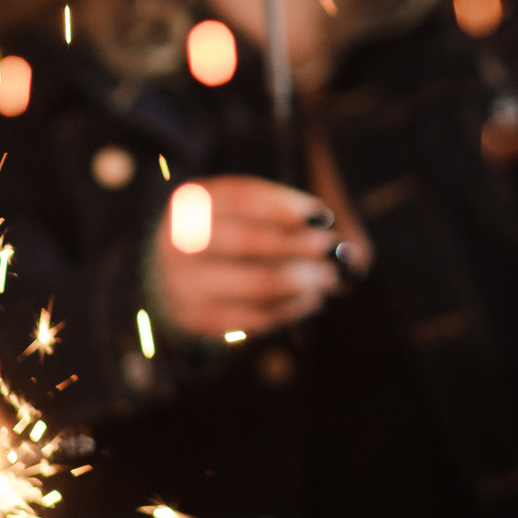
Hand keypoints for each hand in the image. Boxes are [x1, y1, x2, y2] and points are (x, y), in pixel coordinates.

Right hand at [152, 176, 348, 339]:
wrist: (170, 277)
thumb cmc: (225, 236)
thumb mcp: (242, 214)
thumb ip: (287, 219)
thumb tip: (347, 249)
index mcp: (192, 202)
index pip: (242, 198)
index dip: (285, 205)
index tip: (322, 213)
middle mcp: (181, 241)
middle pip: (247, 240)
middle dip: (297, 243)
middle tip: (331, 246)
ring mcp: (185, 283)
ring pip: (254, 283)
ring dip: (301, 280)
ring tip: (329, 276)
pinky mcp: (198, 319)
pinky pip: (254, 318)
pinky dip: (291, 308)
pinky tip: (313, 298)